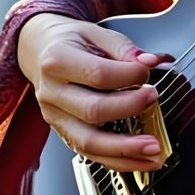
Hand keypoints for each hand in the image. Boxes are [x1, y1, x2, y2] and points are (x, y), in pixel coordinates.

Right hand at [17, 12, 164, 168]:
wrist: (40, 51)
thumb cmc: (69, 42)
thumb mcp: (95, 33)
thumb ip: (123, 48)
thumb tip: (149, 63)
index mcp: (57, 61)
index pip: (98, 74)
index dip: (129, 75)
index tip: (147, 71)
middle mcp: (52, 92)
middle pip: (93, 110)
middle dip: (130, 109)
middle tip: (153, 99)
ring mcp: (55, 117)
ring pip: (89, 143)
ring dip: (126, 149)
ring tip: (154, 148)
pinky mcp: (63, 133)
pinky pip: (90, 155)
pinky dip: (118, 161)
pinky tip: (140, 161)